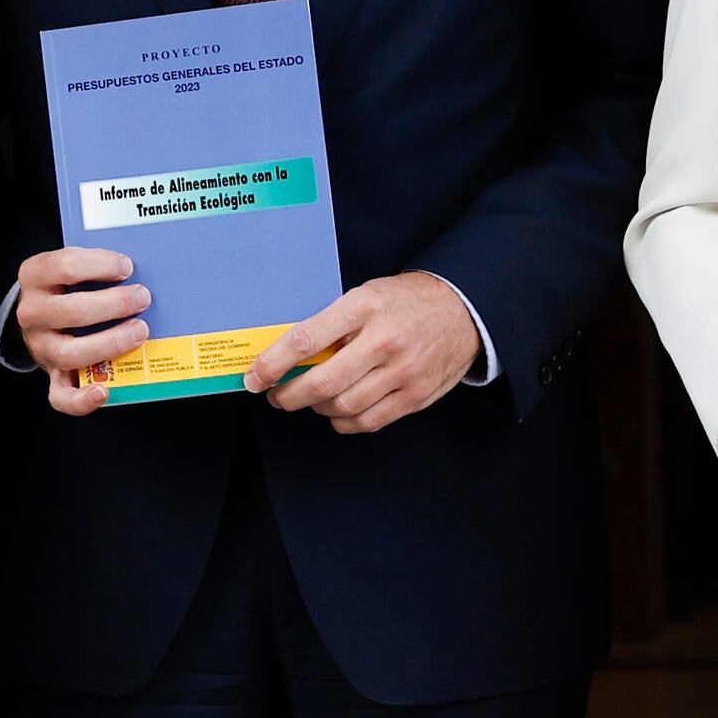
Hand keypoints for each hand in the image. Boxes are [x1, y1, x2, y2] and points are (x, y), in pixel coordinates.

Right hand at [16, 246, 152, 413]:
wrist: (43, 318)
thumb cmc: (69, 288)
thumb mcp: (73, 269)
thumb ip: (99, 267)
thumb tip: (146, 270)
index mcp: (35, 277)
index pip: (63, 266)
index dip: (99, 265)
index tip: (127, 267)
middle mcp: (32, 313)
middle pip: (70, 311)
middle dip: (113, 305)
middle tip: (143, 298)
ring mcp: (41, 347)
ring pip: (69, 353)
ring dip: (110, 343)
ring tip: (140, 331)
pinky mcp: (53, 375)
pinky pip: (61, 396)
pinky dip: (82, 400)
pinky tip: (104, 391)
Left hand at [253, 273, 482, 434]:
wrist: (462, 309)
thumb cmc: (406, 301)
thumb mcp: (366, 295)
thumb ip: (332, 324)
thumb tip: (287, 355)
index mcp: (364, 307)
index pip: (306, 340)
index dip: (273, 364)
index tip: (255, 376)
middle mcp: (383, 341)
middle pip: (322, 383)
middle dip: (288, 395)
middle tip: (277, 395)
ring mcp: (402, 372)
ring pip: (342, 407)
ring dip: (315, 408)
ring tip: (310, 399)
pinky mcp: (416, 395)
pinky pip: (368, 421)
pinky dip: (343, 421)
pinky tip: (337, 411)